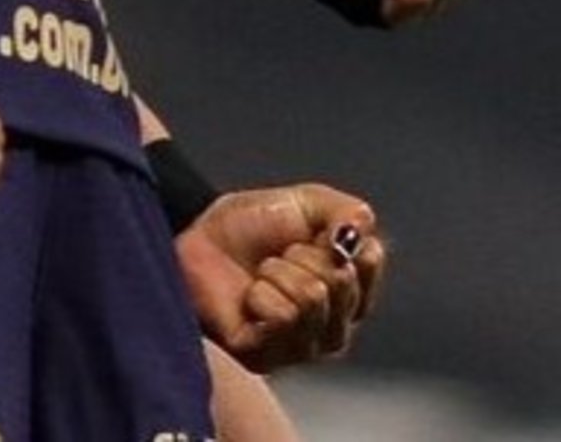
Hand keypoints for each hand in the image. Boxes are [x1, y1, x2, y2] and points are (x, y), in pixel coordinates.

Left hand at [176, 183, 381, 370]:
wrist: (195, 237)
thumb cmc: (249, 227)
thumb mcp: (302, 204)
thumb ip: (343, 211)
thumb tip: (363, 230)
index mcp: (351, 293)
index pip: (367, 259)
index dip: (334, 235)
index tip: (311, 233)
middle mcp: (335, 328)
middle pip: (340, 280)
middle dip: (300, 253)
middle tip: (277, 255)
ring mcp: (305, 349)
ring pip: (312, 297)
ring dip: (277, 271)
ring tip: (261, 275)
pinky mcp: (270, 358)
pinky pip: (283, 316)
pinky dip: (260, 294)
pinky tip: (248, 298)